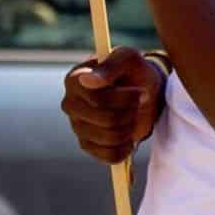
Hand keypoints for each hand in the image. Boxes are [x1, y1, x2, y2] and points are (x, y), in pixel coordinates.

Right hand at [61, 47, 165, 163]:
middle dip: (131, 111)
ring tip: (134, 114)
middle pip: (107, 119)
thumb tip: (87, 79)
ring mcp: (76, 126)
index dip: (125, 98)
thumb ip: (111, 66)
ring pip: (110, 137)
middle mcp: (70, 104)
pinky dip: (127, 146)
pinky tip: (129, 133)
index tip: (140, 91)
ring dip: (131, 126)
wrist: (144, 89)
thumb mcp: (129, 59)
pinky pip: (110, 155)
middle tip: (140, 101)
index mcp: (75, 79)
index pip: (98, 99)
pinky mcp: (87, 145)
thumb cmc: (134, 70)